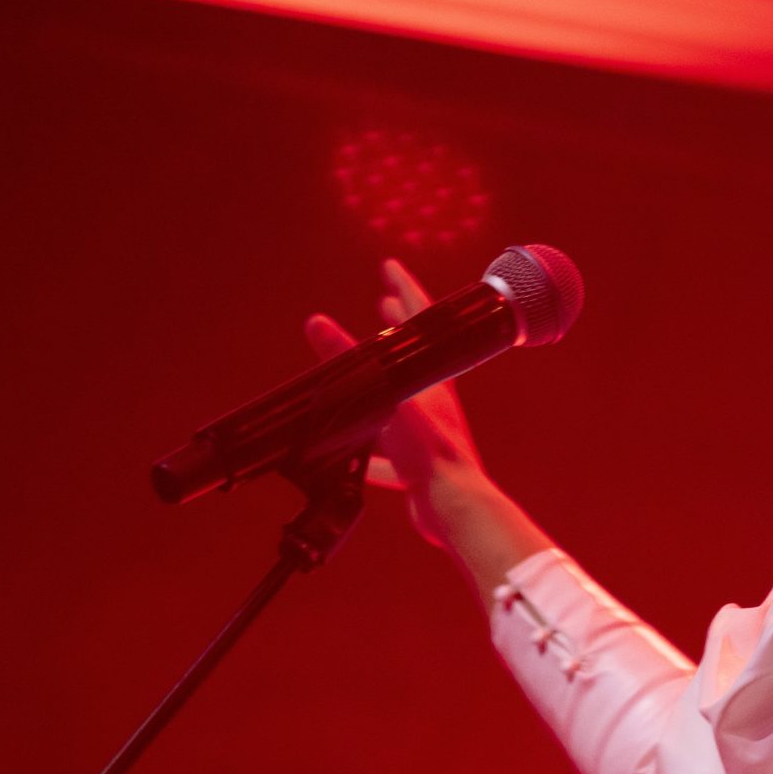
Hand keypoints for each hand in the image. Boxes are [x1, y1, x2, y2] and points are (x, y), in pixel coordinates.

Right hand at [304, 258, 487, 547]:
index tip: (390, 267)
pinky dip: (365, 455)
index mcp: (433, 381)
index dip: (405, 290)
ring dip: (377, 388)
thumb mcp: (388, 402)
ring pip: (396, 403)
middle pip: (412, 357)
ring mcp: (425, 435)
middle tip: (384, 303)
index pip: (420, 323)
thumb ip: (351, 365)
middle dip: (396, 328)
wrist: (455, 506)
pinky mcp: (416, 468)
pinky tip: (348, 461)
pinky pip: (384, 458)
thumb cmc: (431, 453)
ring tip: (361, 373)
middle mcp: (432, 403)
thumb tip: (317, 323)